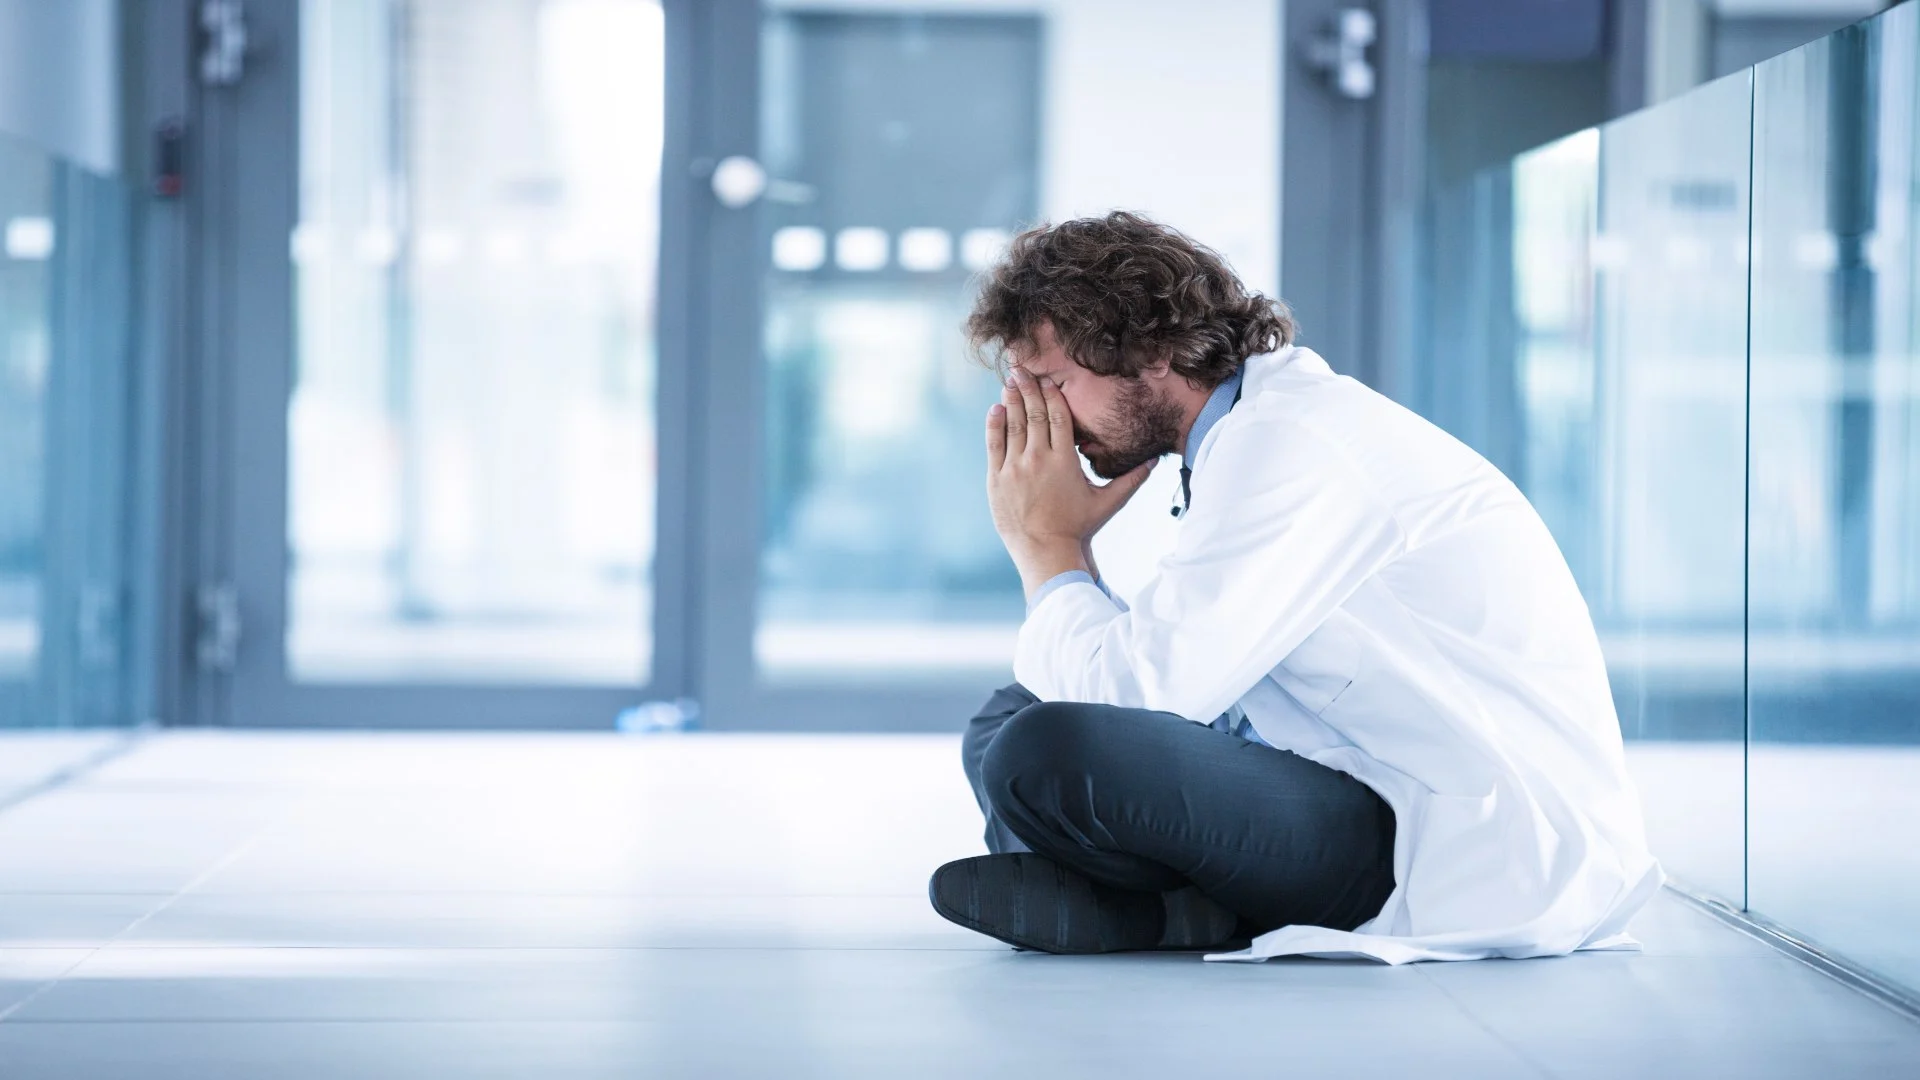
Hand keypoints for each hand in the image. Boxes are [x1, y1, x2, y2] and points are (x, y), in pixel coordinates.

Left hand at [986, 369, 1155, 596]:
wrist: (1046, 552)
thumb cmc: (1078, 528)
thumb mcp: (1108, 503)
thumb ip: (1131, 480)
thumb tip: (1155, 461)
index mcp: (1065, 460)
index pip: (1059, 416)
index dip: (1053, 395)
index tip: (1048, 380)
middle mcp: (1039, 459)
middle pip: (1034, 414)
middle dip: (1028, 388)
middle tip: (1022, 368)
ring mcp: (1015, 468)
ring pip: (1013, 425)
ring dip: (1011, 400)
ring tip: (1010, 380)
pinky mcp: (997, 479)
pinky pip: (994, 445)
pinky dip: (994, 424)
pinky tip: (995, 408)